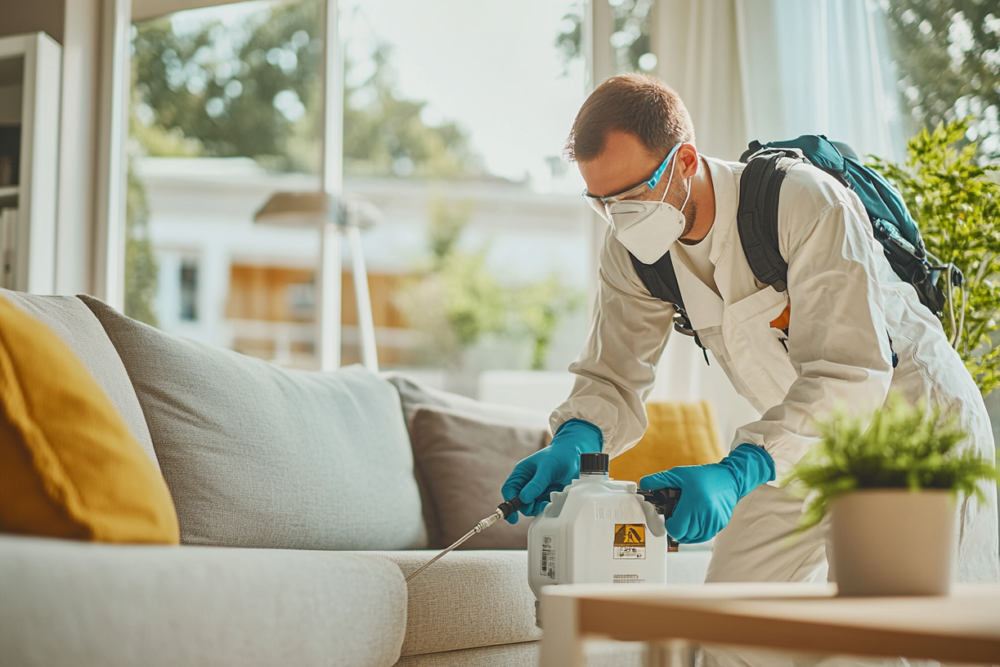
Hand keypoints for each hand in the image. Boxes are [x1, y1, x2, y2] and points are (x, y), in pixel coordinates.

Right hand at [500, 419, 602, 523]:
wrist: (576, 454)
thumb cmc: (559, 456)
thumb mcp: (547, 469)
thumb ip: (536, 484)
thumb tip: (524, 499)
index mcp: (522, 473)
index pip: (509, 490)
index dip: (509, 504)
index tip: (513, 517)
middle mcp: (527, 482)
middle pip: (520, 502)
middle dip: (527, 506)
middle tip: (540, 505)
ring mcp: (537, 490)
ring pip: (532, 506)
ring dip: (539, 507)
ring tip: (550, 500)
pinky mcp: (548, 495)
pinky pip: (543, 506)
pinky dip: (548, 507)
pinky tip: (555, 500)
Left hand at [640, 444, 774, 543]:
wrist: (731, 478)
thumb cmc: (705, 475)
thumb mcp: (679, 474)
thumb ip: (659, 480)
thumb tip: (643, 484)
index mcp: (693, 503)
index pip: (676, 529)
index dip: (670, 525)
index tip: (670, 518)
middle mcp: (705, 515)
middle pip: (684, 535)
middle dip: (678, 528)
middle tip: (677, 517)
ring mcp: (715, 521)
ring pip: (695, 538)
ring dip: (688, 532)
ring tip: (686, 519)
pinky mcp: (721, 524)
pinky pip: (705, 536)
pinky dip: (698, 533)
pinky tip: (696, 522)